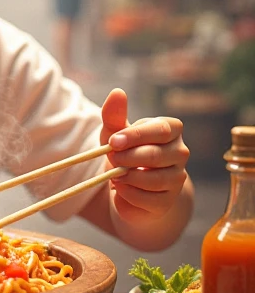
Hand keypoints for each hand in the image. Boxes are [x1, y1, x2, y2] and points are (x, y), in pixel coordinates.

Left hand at [100, 88, 189, 224]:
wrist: (130, 185)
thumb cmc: (125, 152)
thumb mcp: (115, 133)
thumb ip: (115, 115)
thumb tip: (117, 92)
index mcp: (171, 130)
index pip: (161, 130)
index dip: (136, 135)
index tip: (113, 141)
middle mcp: (180, 152)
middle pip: (156, 155)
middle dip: (128, 158)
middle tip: (111, 158)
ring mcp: (178, 178)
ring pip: (154, 179)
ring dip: (127, 177)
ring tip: (114, 173)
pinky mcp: (169, 200)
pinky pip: (149, 199)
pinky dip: (129, 193)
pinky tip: (120, 187)